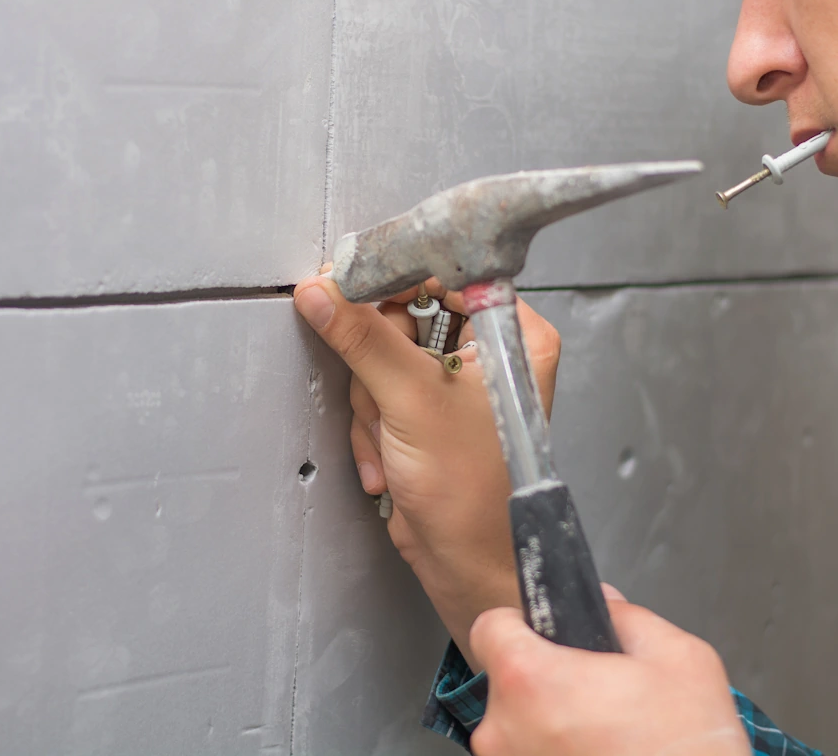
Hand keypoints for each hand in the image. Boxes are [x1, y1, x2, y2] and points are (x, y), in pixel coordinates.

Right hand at [293, 268, 561, 670]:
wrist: (466, 563)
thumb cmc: (474, 493)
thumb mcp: (411, 401)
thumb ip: (363, 339)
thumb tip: (325, 293)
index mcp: (513, 334)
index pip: (445, 275)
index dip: (394, 280)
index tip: (349, 281)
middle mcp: (490, 353)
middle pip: (403, 317)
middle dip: (378, 369)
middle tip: (380, 394)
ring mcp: (455, 384)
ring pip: (381, 359)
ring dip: (373, 407)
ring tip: (393, 441)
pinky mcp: (426, 412)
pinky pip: (377, 394)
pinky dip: (373, 429)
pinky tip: (389, 460)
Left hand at [469, 585, 749, 755]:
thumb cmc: (687, 752)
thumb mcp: (680, 660)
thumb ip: (630, 619)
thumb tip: (606, 606)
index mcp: (529, 680)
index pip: (491, 627)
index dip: (523, 624)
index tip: (548, 635)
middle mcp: (502, 731)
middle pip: (507, 682)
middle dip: (548, 681)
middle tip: (598, 695)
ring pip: (518, 728)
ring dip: (551, 726)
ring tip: (605, 737)